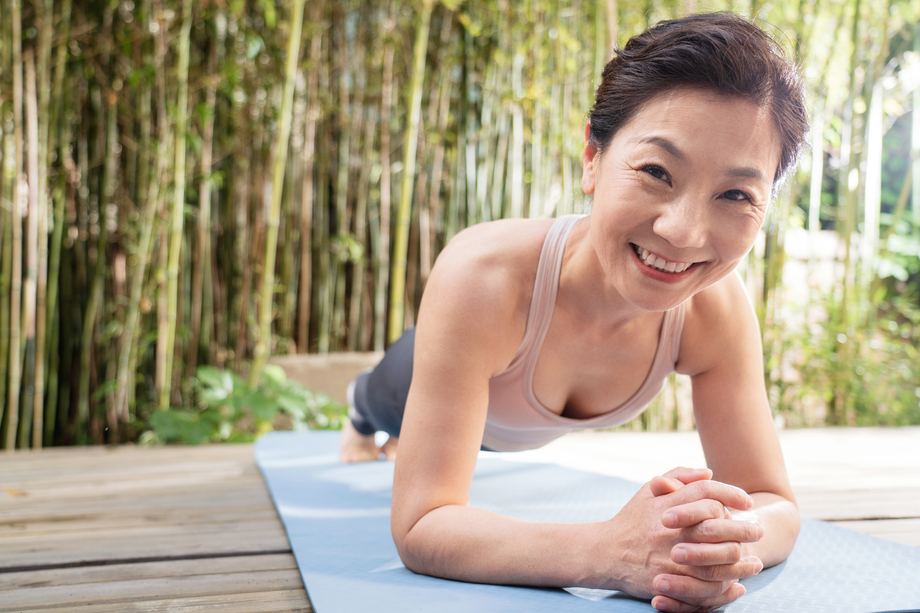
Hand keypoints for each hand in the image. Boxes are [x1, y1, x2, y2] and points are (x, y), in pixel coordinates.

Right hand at [600, 467, 756, 606]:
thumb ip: (677, 477)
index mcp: (666, 504)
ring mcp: (668, 556)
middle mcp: (669, 529)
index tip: (747, 502)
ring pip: (716, 560)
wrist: (604, 552)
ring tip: (754, 562)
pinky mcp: (667, 581)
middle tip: (759, 531)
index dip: (731, 494)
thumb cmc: (631, 519)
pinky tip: (736, 584)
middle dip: (744, 529)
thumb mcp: (648, 491)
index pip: (706, 492)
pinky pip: (703, 586)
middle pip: (718, 526)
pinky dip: (725, 587)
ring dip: (740, 562)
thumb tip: (709, 473)